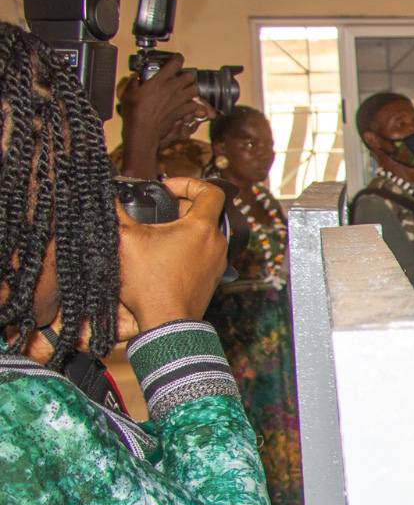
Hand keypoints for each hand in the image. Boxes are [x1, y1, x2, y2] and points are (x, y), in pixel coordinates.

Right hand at [117, 178, 227, 331]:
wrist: (166, 323)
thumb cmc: (149, 283)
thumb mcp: (125, 240)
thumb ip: (115, 212)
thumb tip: (104, 194)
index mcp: (202, 228)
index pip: (211, 191)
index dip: (189, 182)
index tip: (167, 187)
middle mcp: (217, 243)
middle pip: (206, 211)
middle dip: (182, 204)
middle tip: (159, 208)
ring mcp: (218, 262)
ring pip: (205, 233)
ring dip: (184, 226)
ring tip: (159, 231)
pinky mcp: (213, 277)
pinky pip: (204, 252)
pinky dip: (188, 246)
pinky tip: (164, 253)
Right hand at [119, 56, 203, 177]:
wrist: (143, 131)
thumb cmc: (134, 113)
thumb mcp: (129, 92)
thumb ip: (135, 81)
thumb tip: (137, 76)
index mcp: (160, 81)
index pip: (175, 63)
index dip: (178, 58)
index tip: (177, 58)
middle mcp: (172, 89)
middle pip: (190, 76)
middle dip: (187, 74)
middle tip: (181, 76)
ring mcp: (179, 101)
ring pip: (196, 89)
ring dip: (192, 88)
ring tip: (185, 90)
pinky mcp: (183, 112)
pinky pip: (195, 105)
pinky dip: (194, 104)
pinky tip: (187, 105)